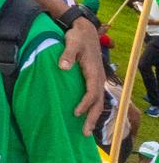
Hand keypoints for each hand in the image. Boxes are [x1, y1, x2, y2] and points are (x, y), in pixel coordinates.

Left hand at [61, 18, 105, 134]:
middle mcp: (98, 78)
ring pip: (98, 102)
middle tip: (83, 133)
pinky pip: (94, 97)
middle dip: (92, 118)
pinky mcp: (93, 78)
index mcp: (94, 72)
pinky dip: (91, 108)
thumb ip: (67, 54)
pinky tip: (84, 116)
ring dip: (92, 116)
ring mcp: (97, 79)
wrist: (84, 29)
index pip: (92, 93)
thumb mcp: (71, 42)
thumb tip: (63, 67)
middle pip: (98, 102)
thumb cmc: (77, 36)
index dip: (84, 104)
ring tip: (85, 130)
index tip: (75, 113)